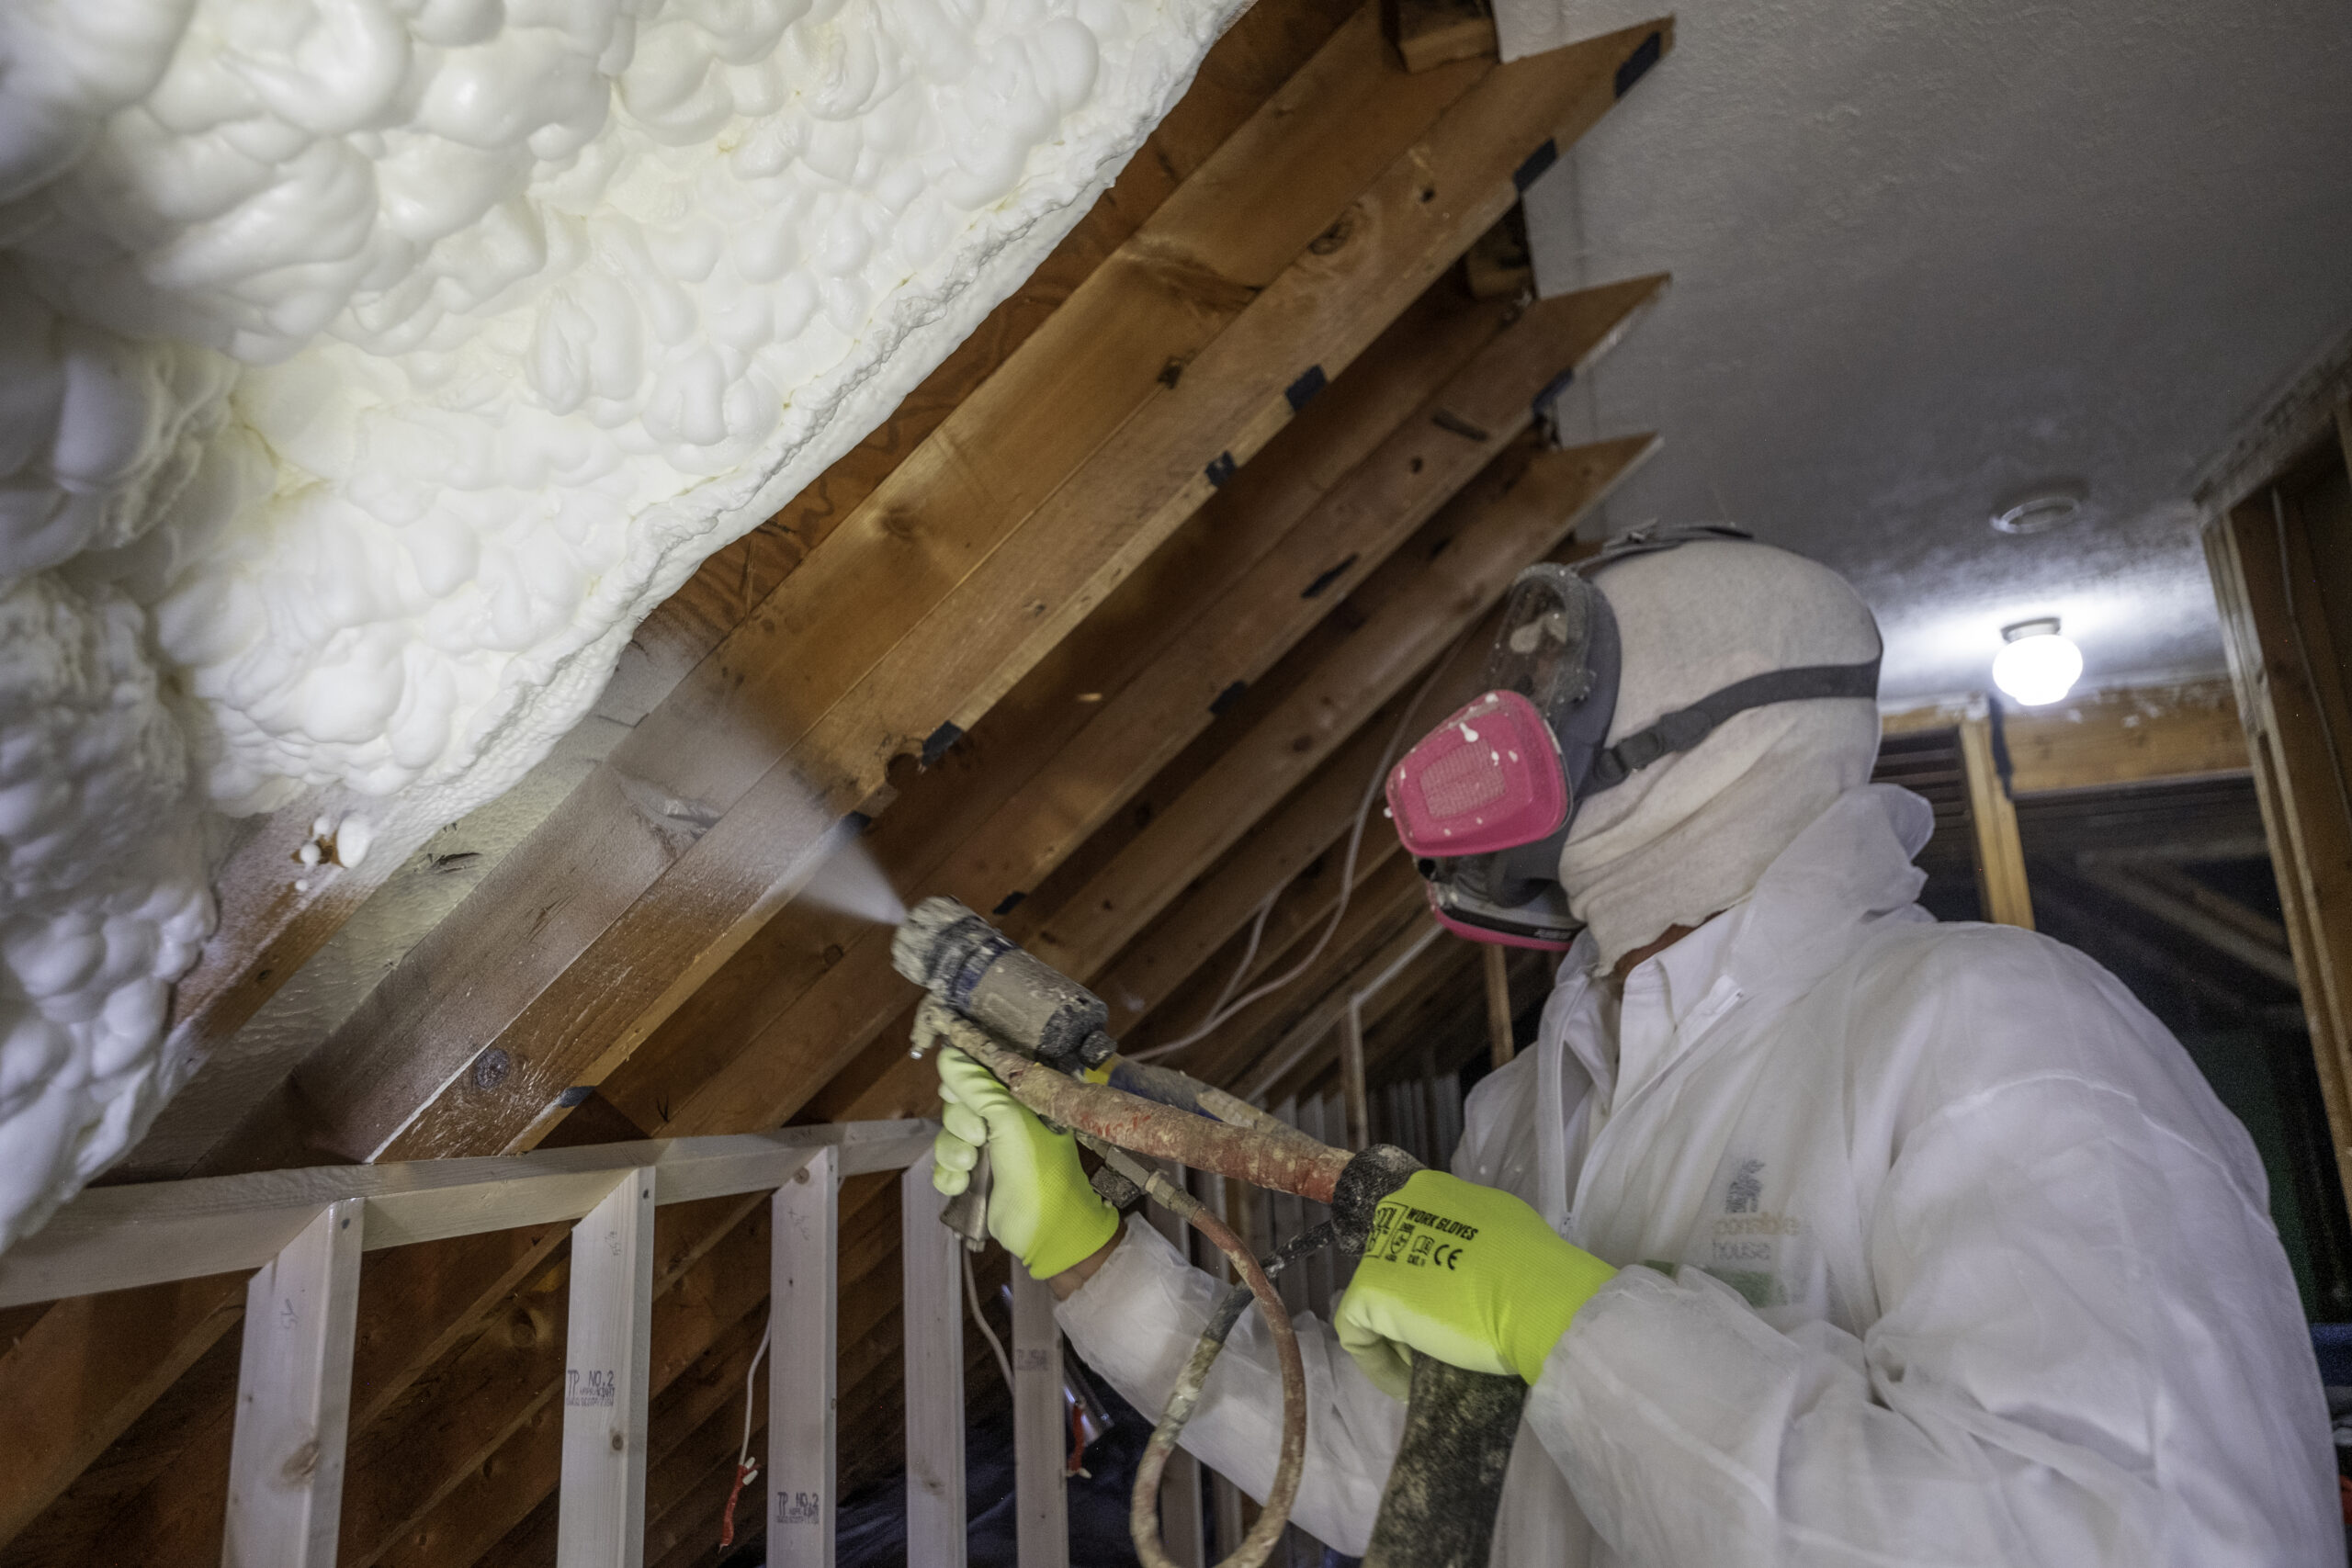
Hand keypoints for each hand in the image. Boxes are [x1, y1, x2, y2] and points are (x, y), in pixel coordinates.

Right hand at [932, 1046, 1119, 1279]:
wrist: (1047, 1234)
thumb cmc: (1040, 1174)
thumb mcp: (1012, 1125)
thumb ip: (979, 1090)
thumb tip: (948, 1054)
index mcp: (1019, 1102)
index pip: (977, 1078)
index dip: (962, 1087)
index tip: (958, 1096)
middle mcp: (1002, 1122)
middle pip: (956, 1107)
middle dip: (959, 1125)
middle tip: (979, 1139)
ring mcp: (987, 1152)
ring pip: (947, 1138)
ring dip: (952, 1153)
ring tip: (971, 1167)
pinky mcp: (974, 1179)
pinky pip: (945, 1167)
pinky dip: (947, 1176)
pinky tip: (960, 1186)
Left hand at [1335, 1170, 1615, 1398]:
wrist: (1540, 1301)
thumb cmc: (1538, 1270)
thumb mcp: (1508, 1229)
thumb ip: (1477, 1235)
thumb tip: (1470, 1259)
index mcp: (1433, 1190)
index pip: (1415, 1233)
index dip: (1426, 1272)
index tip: (1448, 1303)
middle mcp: (1399, 1209)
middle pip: (1391, 1265)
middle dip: (1410, 1303)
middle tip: (1440, 1337)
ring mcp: (1380, 1251)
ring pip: (1375, 1301)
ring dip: (1399, 1336)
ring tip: (1430, 1367)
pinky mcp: (1368, 1291)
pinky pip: (1358, 1335)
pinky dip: (1379, 1364)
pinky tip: (1407, 1387)